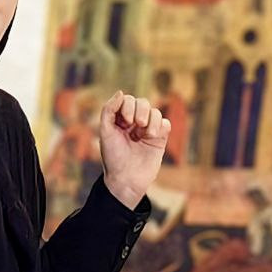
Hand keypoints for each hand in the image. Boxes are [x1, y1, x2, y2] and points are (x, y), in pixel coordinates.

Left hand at [99, 91, 171, 210]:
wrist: (126, 180)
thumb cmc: (113, 157)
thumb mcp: (105, 132)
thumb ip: (109, 110)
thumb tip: (120, 92)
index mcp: (120, 120)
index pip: (127, 100)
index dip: (128, 106)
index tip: (125, 122)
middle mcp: (134, 123)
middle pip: (143, 102)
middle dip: (141, 110)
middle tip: (137, 124)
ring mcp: (148, 131)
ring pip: (156, 112)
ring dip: (151, 120)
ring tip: (145, 135)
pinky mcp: (160, 140)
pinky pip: (166, 124)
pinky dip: (161, 127)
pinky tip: (153, 137)